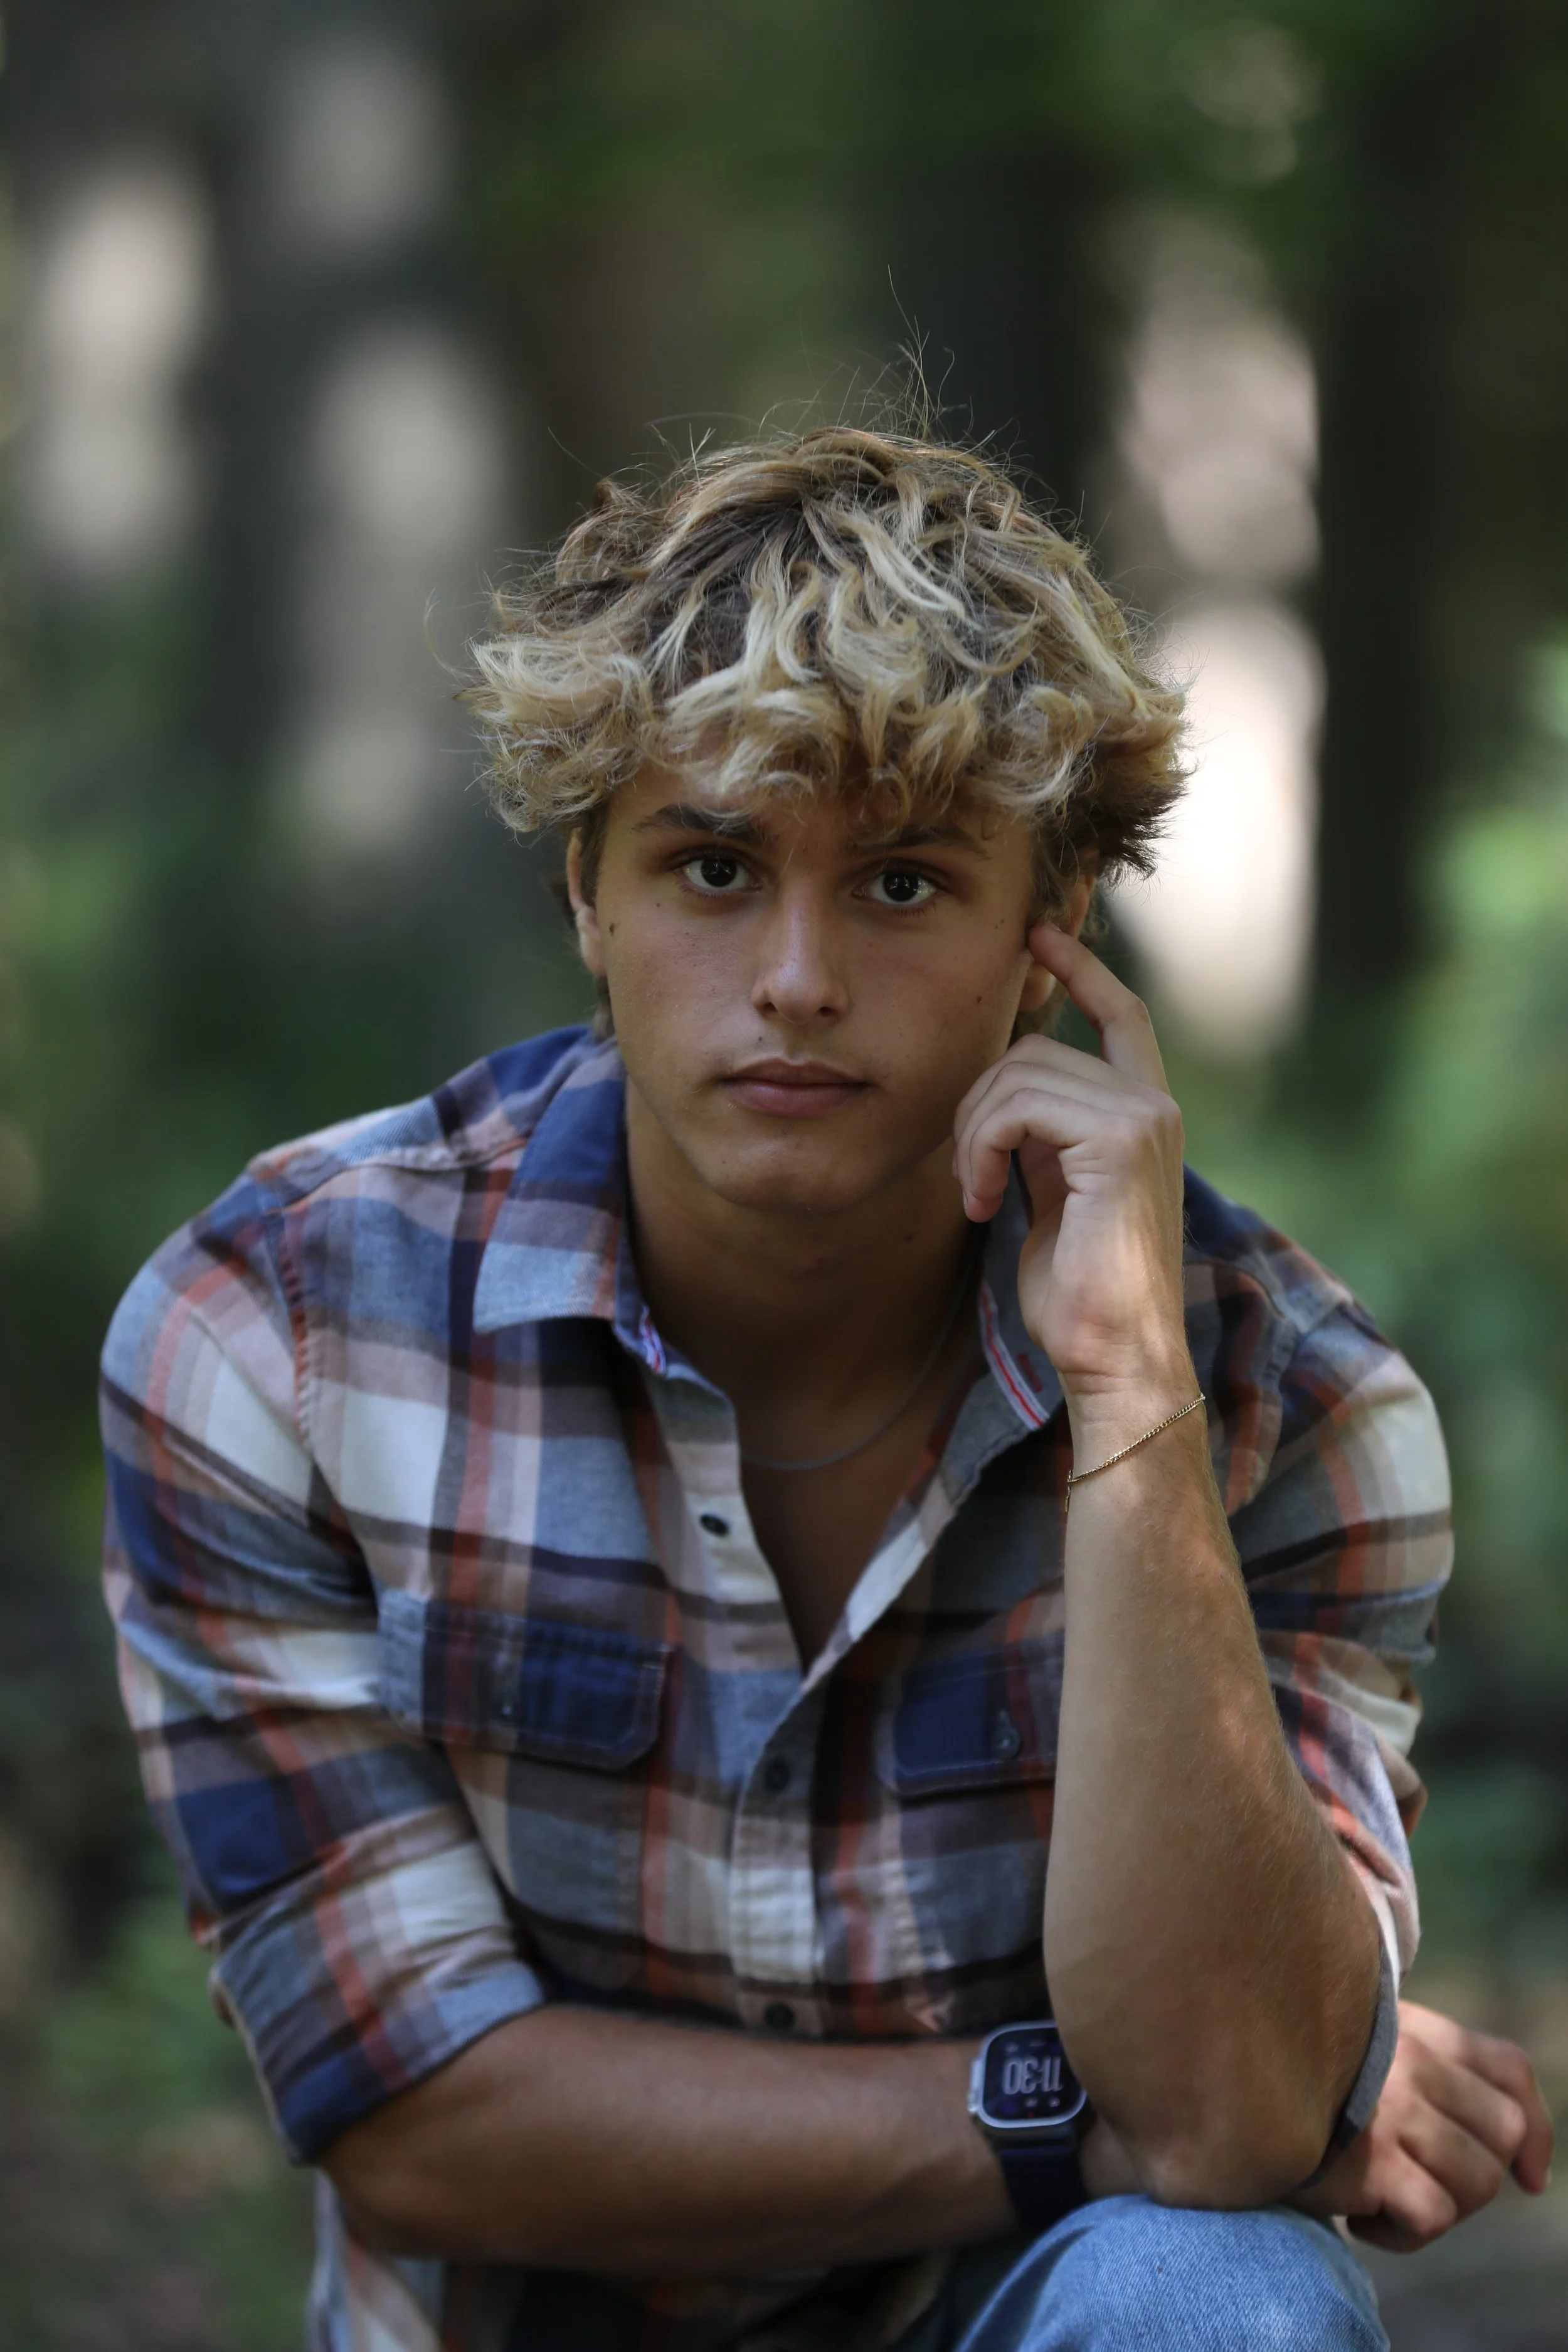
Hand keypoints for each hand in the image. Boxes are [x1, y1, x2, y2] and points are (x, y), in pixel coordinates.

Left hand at [951, 927, 1189, 1422]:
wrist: (1113, 1357)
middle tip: (966, 1178)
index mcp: (1143, 1115)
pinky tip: (979, 1201)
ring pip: (1020, 1073)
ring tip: (973, 1196)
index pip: (1121, 1017)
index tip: (1039, 935)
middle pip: (1035, 1050)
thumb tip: (1002, 1091)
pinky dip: (979, 1148)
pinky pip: (1018, 1105)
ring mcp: (1143, 1117)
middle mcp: (1153, 1106)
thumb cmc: (1077, 1294)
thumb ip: (1040, 1137)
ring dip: (972, 1133)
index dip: (1081, 970)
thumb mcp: (1051, 1196)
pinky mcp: (1120, 1140)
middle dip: (976, 1105)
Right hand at [1292, 2000, 1553, 2251]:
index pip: (1508, 2067)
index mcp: (1411, 2029)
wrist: (1212, 2091)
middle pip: (1503, 2132)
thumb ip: (1417, 2067)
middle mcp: (1408, 2060)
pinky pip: (1433, 2216)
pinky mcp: (1369, 2160)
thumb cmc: (1286, 2084)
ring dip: (1441, 2209)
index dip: (1535, 2128)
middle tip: (1424, 2186)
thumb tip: (1503, 2149)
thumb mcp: (1353, 2053)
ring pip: (1478, 2181)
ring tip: (1388, 2202)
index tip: (1529, 2175)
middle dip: (1479, 2178)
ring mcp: (1391, 2108)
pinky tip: (1360, 2221)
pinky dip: (1404, 2236)